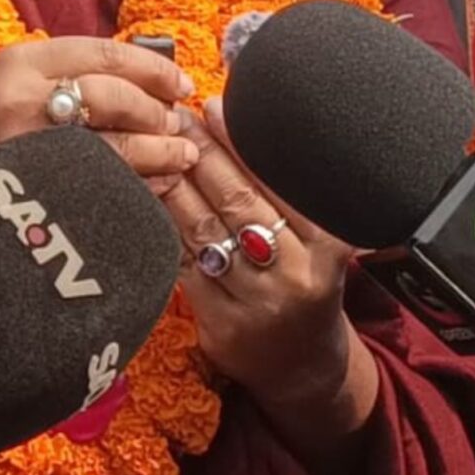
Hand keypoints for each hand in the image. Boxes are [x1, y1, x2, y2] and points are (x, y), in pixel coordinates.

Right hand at [0, 35, 198, 187]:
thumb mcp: (4, 95)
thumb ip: (58, 81)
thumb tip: (137, 82)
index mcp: (17, 63)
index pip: (102, 51)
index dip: (151, 67)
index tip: (180, 83)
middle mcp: (24, 96)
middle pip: (115, 93)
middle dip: (157, 110)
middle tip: (177, 124)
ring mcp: (32, 147)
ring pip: (118, 142)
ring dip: (159, 151)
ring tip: (179, 157)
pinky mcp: (41, 192)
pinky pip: (108, 186)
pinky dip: (140, 187)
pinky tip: (153, 190)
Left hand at [165, 99, 373, 454]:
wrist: (305, 368)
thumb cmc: (307, 284)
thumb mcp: (319, 240)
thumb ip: (288, 193)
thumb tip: (238, 121)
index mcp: (328, 244)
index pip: (277, 180)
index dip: (239, 140)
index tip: (212, 106)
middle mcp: (295, 274)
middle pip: (238, 200)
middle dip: (201, 153)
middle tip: (173, 116)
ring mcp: (256, 303)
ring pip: (205, 230)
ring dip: (174, 183)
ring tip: (154, 147)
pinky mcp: (220, 324)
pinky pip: (183, 263)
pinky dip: (163, 227)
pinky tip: (146, 197)